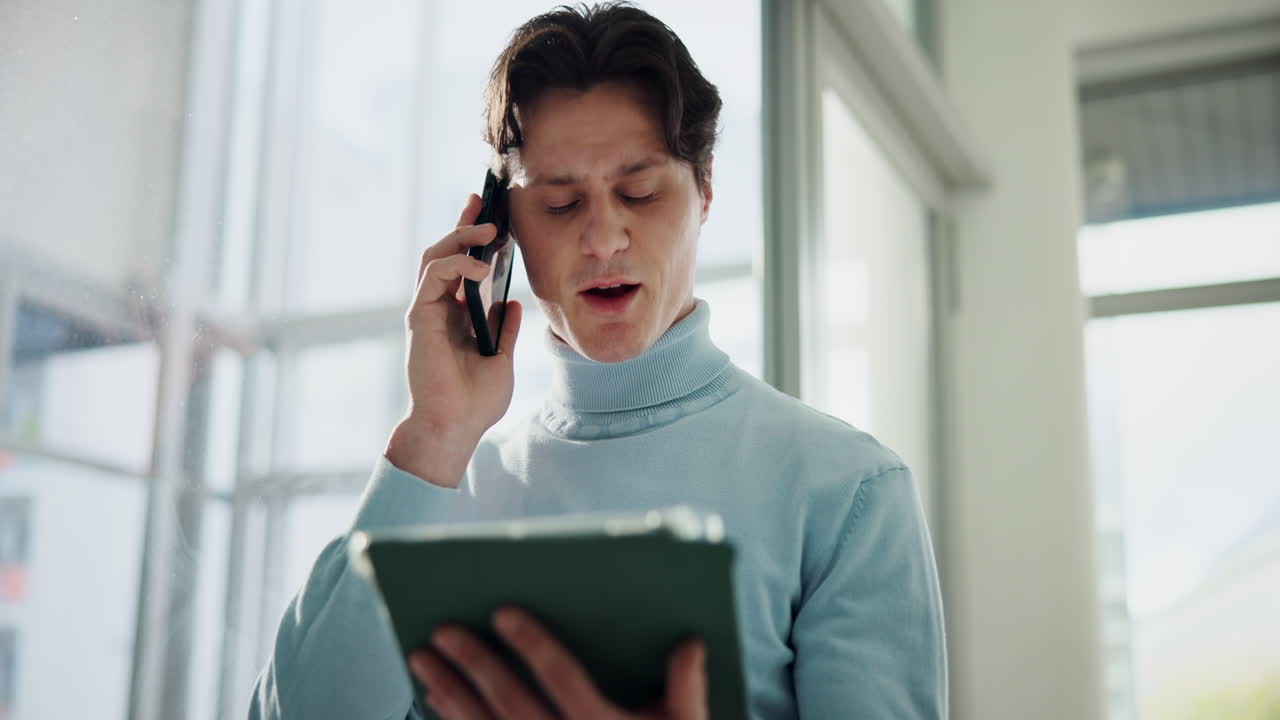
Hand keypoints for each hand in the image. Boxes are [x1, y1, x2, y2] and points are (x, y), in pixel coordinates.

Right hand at [385, 194, 522, 486]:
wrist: (454, 428)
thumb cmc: (476, 402)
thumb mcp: (502, 359)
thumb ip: (505, 330)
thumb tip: (513, 302)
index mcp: (457, 316)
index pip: (464, 268)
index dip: (475, 241)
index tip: (494, 217)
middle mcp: (439, 309)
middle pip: (446, 253)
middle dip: (464, 225)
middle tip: (484, 203)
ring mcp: (427, 311)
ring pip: (436, 256)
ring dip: (461, 237)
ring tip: (489, 230)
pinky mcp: (420, 316)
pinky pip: (434, 275)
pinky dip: (457, 264)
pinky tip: (482, 267)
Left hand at [409, 608, 707, 719]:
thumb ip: (687, 687)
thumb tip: (690, 643)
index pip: (563, 679)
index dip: (532, 645)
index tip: (502, 613)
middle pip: (511, 702)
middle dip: (474, 664)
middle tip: (443, 630)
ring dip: (450, 693)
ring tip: (423, 659)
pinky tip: (438, 700)